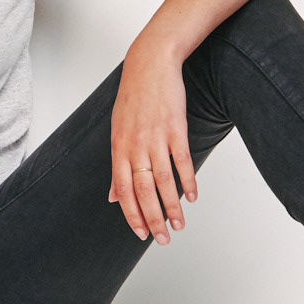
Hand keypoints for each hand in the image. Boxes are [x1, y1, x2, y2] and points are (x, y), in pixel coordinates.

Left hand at [108, 40, 197, 243]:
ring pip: (163, 181)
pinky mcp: (175, 128)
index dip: (131, 214)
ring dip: (172, 207)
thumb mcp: (117, 131)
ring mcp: (155, 137)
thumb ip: (117, 165)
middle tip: (162, 239)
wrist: (150, 63)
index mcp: (118, 148)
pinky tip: (192, 197)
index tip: (140, 234)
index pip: (122, 190)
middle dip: (153, 219)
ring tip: (179, 225)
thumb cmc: (133, 97)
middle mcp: (134, 145)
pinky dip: (188, 181)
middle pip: (143, 191)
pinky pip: (182, 161)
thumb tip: (111, 196)